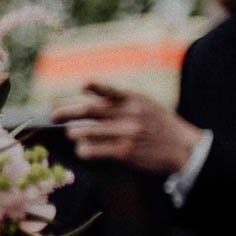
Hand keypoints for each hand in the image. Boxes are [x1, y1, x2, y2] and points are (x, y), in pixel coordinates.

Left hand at [51, 83, 203, 174]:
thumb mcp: (147, 106)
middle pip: (91, 111)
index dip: (96, 87)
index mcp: (134, 100)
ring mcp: (127, 133)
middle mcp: (129, 114)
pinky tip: (82, 150)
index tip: (83, 84)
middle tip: (52, 115)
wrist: (183, 149)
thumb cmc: (160, 126)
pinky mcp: (125, 151)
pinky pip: (97, 150)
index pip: (111, 91)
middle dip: (68, 112)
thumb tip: (93, 103)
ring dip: (76, 133)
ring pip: (90, 132)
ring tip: (72, 133)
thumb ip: (123, 103)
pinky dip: (85, 150)